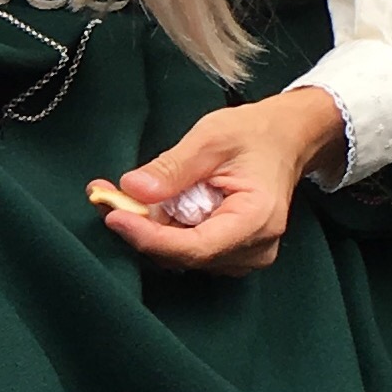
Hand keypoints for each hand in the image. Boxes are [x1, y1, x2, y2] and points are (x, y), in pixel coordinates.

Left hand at [90, 87, 344, 275]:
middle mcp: (254, 249)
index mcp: (256, 221)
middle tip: (105, 196)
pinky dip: (163, 229)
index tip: (114, 215)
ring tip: (123, 196)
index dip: (149, 237)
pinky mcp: (231, 254)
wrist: (286, 140)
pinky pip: (188, 249)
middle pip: (183, 254)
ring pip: (181, 254)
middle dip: (141, 228)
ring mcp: (243, 256)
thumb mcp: (211, 138)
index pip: (194, 247)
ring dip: (149, 228)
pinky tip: (148, 205)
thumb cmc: (255, 135)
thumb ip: (172, 168)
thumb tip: (132, 190)